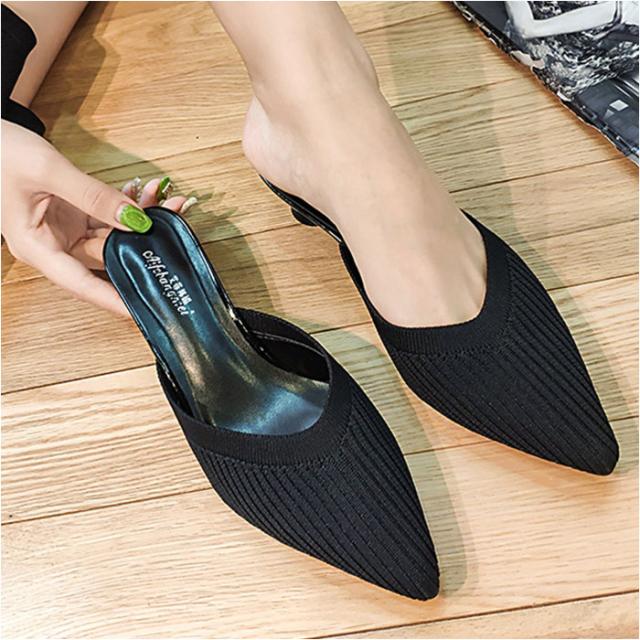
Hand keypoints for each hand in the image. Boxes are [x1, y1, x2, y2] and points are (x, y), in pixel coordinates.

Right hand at [1, 120, 194, 315]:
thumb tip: (134, 219)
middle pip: (105, 258)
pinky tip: (147, 195)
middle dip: (141, 244)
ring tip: (168, 202)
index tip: (142, 308)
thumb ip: (93, 196)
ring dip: (140, 220)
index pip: (81, 284)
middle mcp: (53, 246)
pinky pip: (108, 218)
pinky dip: (127, 207)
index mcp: (36, 248)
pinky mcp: (74, 216)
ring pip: (113, 237)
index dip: (113, 299)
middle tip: (173, 226)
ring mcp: (65, 231)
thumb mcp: (48, 171)